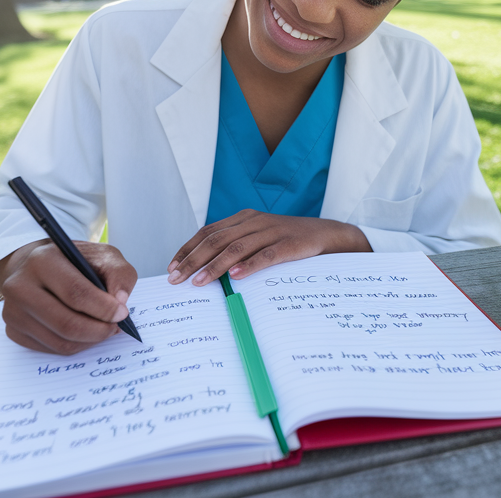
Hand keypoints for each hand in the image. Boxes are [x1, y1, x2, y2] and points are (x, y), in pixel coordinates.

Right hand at [0, 240, 137, 354]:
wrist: (39, 268)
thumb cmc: (75, 262)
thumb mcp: (102, 255)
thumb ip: (119, 273)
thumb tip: (120, 301)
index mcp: (41, 260)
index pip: (75, 293)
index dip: (103, 308)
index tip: (122, 314)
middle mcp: (19, 286)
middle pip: (66, 323)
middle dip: (99, 330)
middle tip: (115, 328)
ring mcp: (12, 311)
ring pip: (59, 341)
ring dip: (89, 341)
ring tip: (103, 329)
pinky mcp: (13, 330)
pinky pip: (50, 349)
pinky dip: (74, 345)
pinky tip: (84, 332)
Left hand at [168, 210, 371, 286]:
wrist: (329, 236)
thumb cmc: (289, 242)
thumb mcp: (259, 240)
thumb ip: (236, 249)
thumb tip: (205, 272)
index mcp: (244, 218)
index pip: (208, 232)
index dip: (188, 249)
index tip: (172, 267)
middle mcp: (255, 221)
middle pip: (216, 240)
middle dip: (192, 260)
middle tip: (176, 279)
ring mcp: (272, 231)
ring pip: (236, 247)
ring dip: (214, 266)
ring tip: (198, 282)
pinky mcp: (290, 244)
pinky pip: (266, 255)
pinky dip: (249, 265)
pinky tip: (235, 276)